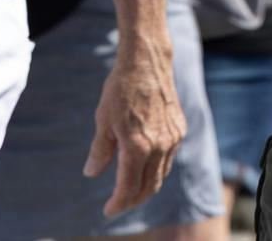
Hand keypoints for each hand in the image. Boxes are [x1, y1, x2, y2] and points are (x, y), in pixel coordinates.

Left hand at [85, 28, 185, 215]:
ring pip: (161, 174)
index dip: (118, 202)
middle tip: (118, 203)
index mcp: (138, 146)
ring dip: (146, 186)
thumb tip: (91, 173)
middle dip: (133, 199)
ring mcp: (173, 138)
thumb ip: (100, 150)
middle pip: (149, 187)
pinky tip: (145, 165)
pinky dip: (156, 169)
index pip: (129, 187)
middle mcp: (159, 146)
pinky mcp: (179, 129)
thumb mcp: (103, 120)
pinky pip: (168, 158)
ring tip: (131, 189)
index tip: (108, 209)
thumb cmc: (121, 89)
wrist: (147, 62)